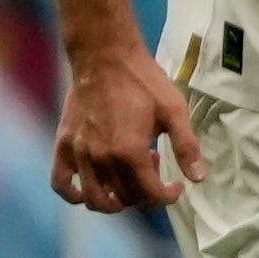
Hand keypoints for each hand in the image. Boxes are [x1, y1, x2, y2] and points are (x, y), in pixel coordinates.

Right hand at [50, 47, 200, 213]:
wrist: (104, 57)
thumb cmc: (143, 82)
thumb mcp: (174, 111)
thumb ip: (187, 147)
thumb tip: (198, 178)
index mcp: (130, 152)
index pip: (150, 195)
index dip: (168, 196)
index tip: (176, 187)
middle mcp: (101, 158)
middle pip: (125, 198)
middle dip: (146, 192)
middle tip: (154, 165)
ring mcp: (78, 153)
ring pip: (95, 199)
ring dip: (116, 199)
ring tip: (127, 177)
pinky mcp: (63, 145)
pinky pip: (60, 184)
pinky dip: (74, 194)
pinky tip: (90, 189)